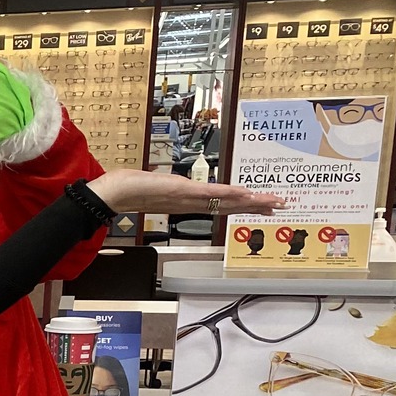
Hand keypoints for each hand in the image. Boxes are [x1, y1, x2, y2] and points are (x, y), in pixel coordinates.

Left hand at [86, 170, 283, 216]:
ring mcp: (187, 198)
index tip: (266, 205)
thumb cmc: (131, 190)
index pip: (222, 204)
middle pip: (230, 204)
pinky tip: (243, 194)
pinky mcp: (180, 192)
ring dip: (249, 201)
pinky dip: (226, 194)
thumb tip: (185, 189)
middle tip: (282, 206)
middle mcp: (192, 202)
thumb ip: (173, 191)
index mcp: (189, 202)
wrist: (113, 194)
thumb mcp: (158, 190)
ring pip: (224, 200)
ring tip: (271, 202)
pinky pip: (208, 194)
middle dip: (257, 205)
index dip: (245, 205)